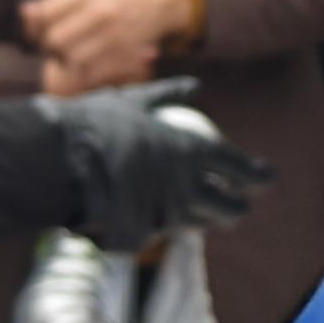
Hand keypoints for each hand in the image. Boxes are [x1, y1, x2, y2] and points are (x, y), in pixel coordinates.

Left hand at [22, 0, 187, 96]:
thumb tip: (24, 12)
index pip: (44, 13)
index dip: (33, 25)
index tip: (36, 29)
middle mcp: (100, 11)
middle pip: (55, 40)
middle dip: (48, 45)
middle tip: (54, 44)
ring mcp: (114, 34)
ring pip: (71, 60)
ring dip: (65, 60)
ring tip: (70, 53)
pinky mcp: (125, 53)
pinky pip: (94, 73)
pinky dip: (84, 72)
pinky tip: (87, 63)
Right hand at [53, 88, 269, 244]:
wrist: (55, 161)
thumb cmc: (93, 123)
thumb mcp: (132, 102)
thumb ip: (167, 96)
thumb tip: (195, 86)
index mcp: (190, 151)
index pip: (237, 167)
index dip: (256, 174)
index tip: (267, 177)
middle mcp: (184, 186)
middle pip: (225, 206)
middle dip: (237, 208)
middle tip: (239, 206)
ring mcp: (162, 215)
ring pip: (193, 223)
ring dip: (203, 220)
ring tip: (205, 216)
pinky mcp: (138, 236)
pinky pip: (152, 232)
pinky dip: (154, 225)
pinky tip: (152, 220)